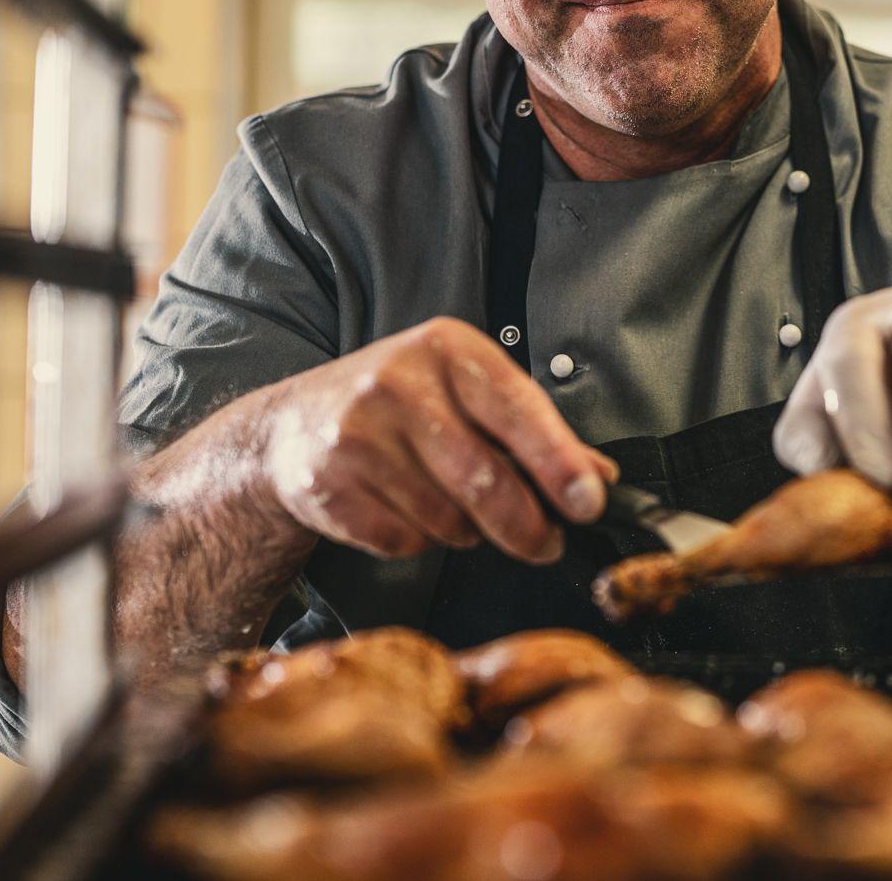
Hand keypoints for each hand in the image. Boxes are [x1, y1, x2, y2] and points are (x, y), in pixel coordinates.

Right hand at [259, 317, 616, 563]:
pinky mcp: (328, 487)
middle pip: (484, 478)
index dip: (559, 463)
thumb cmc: (399, 405)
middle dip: (526, 524)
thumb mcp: (464, 391)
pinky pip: (404, 541)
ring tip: (452, 506)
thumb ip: (533, 431)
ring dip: (467, 531)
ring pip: (447, 519)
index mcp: (446, 349)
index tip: (590, 504)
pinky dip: (420, 541)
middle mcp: (396, 383)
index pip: (517, 409)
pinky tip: (405, 509)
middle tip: (546, 543)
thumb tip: (599, 477)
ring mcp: (356, 436)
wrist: (292, 425)